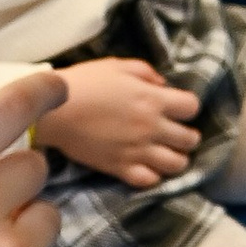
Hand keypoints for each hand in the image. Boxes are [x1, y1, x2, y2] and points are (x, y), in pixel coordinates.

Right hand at [35, 54, 201, 188]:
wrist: (53, 111)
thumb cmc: (84, 83)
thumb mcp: (118, 65)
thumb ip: (146, 73)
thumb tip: (163, 85)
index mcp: (153, 99)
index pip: (192, 107)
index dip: (187, 107)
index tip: (178, 108)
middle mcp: (151, 127)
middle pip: (190, 139)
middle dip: (188, 136)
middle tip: (177, 134)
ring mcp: (137, 150)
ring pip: (177, 164)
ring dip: (175, 158)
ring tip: (165, 153)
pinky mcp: (120, 168)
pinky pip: (150, 181)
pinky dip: (153, 175)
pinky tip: (147, 167)